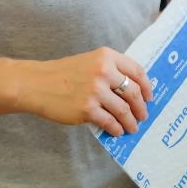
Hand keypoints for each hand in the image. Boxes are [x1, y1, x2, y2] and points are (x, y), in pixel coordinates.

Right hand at [18, 47, 152, 135]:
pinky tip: (117, 131)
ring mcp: (95, 91)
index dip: (146, 86)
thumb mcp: (89, 61)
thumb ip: (110, 70)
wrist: (36, 84)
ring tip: (132, 127)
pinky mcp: (87, 109)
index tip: (149, 96)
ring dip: (131, 121)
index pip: (136, 71)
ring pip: (124, 110)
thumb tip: (133, 90)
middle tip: (143, 115)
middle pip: (133, 92)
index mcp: (106, 56)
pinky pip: (110, 122)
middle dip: (141, 107)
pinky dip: (116, 128)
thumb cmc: (63, 74)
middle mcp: (103, 71)